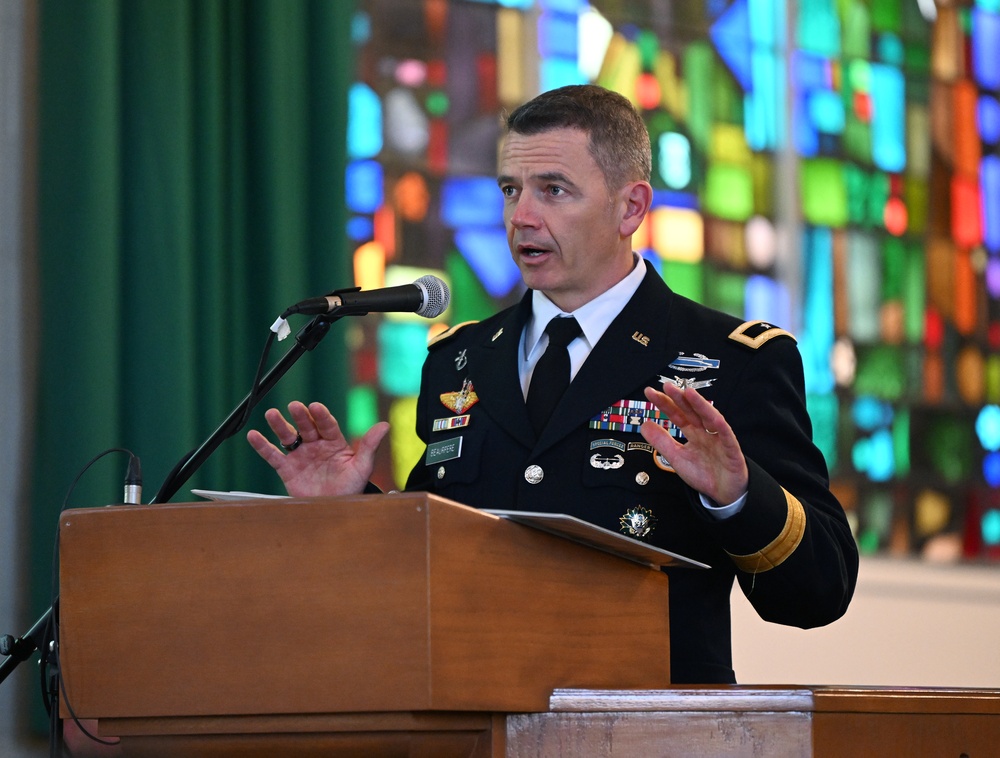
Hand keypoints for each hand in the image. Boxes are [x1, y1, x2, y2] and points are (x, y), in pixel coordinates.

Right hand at [247, 401, 389, 497]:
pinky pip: (273, 455)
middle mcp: (316, 445)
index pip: (327, 425)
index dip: (321, 416)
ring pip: (288, 437)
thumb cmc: (351, 487)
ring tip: (272, 414)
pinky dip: (263, 446)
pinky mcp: (287, 469)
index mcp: (334, 442)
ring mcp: (301, 455)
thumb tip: (385, 425)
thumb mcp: (362, 467)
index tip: (315, 407)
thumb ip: (369, 445)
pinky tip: (254, 435)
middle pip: (306, 427)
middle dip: (301, 417)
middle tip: (294, 406)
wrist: (335, 510)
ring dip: (279, 425)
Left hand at [639, 382, 747, 505]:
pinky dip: (719, 424)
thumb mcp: (677, 457)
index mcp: (693, 433)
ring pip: (709, 417)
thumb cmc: (704, 474)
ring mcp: (718, 438)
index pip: (677, 414)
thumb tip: (644, 424)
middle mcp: (705, 431)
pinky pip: (725, 434)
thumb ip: (661, 441)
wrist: (724, 493)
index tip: (649, 393)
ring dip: (699, 404)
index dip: (664, 403)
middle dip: (680, 398)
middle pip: (691, 411)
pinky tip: (712, 415)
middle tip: (666, 386)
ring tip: (688, 393)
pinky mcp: (731, 448)